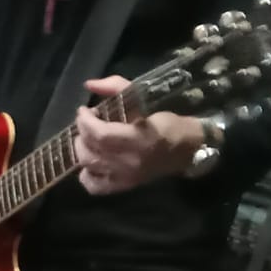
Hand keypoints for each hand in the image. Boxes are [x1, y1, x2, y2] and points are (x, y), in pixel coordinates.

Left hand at [73, 77, 201, 195]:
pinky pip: (95, 187)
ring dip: (82, 149)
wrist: (189, 148)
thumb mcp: (145, 98)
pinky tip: (92, 161)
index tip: (84, 110)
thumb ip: (116, 87)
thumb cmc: (167, 122)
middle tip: (87, 122)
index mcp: (139, 139)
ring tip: (88, 138)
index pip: (100, 135)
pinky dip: (86, 174)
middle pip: (91, 151)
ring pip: (90, 166)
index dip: (85, 121)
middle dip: (82, 133)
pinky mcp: (125, 186)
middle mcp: (131, 162)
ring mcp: (127, 177)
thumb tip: (89, 84)